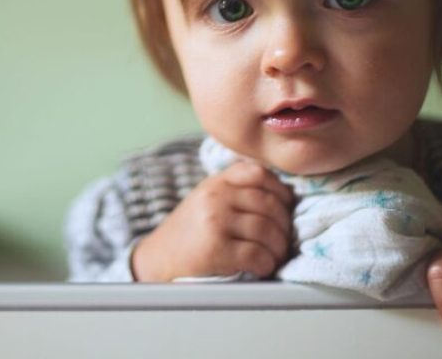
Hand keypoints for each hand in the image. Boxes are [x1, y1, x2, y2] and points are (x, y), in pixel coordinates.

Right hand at [131, 161, 294, 281]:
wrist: (155, 261)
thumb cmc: (187, 234)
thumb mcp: (205, 200)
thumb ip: (234, 190)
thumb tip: (282, 196)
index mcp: (215, 182)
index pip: (258, 173)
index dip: (280, 191)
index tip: (286, 209)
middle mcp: (215, 197)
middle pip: (269, 204)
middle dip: (284, 226)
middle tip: (284, 241)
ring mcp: (215, 221)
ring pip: (267, 230)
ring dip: (278, 248)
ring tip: (274, 257)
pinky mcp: (216, 249)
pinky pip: (257, 254)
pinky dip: (266, 264)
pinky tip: (262, 268)